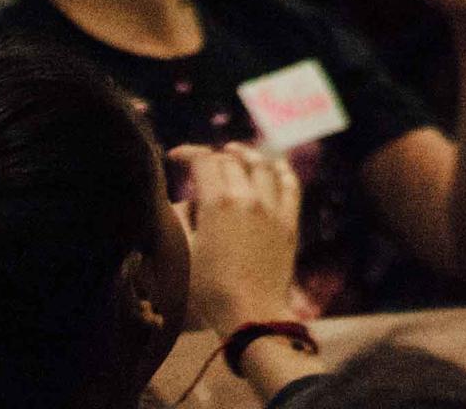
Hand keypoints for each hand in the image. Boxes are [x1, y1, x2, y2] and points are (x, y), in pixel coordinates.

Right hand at [172, 141, 304, 333]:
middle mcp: (249, 197)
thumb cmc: (209, 289)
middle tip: (201, 165)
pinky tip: (274, 167)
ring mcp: (273, 207)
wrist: (250, 312)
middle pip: (231, 162)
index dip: (188, 153)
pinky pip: (289, 184)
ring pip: (262, 166)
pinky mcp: (290, 221)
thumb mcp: (183, 253)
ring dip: (246, 156)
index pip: (204, 161)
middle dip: (213, 158)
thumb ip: (180, 220)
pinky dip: (280, 170)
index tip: (175, 156)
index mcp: (218, 202)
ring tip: (235, 154)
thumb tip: (183, 202)